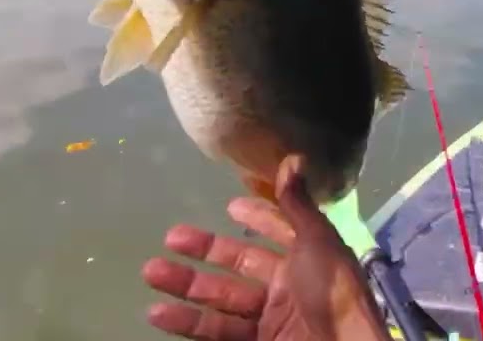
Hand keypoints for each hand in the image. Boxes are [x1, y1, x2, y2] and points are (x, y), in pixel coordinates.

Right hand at [141, 155, 392, 340]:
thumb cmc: (332, 294)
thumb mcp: (318, 244)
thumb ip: (298, 205)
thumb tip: (293, 158)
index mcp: (309, 259)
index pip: (280, 233)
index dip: (259, 218)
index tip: (230, 206)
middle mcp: (289, 287)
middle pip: (241, 265)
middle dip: (206, 251)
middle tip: (170, 238)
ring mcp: (271, 321)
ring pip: (221, 299)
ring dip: (186, 287)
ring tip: (150, 272)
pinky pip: (217, 333)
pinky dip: (188, 324)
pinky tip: (158, 312)